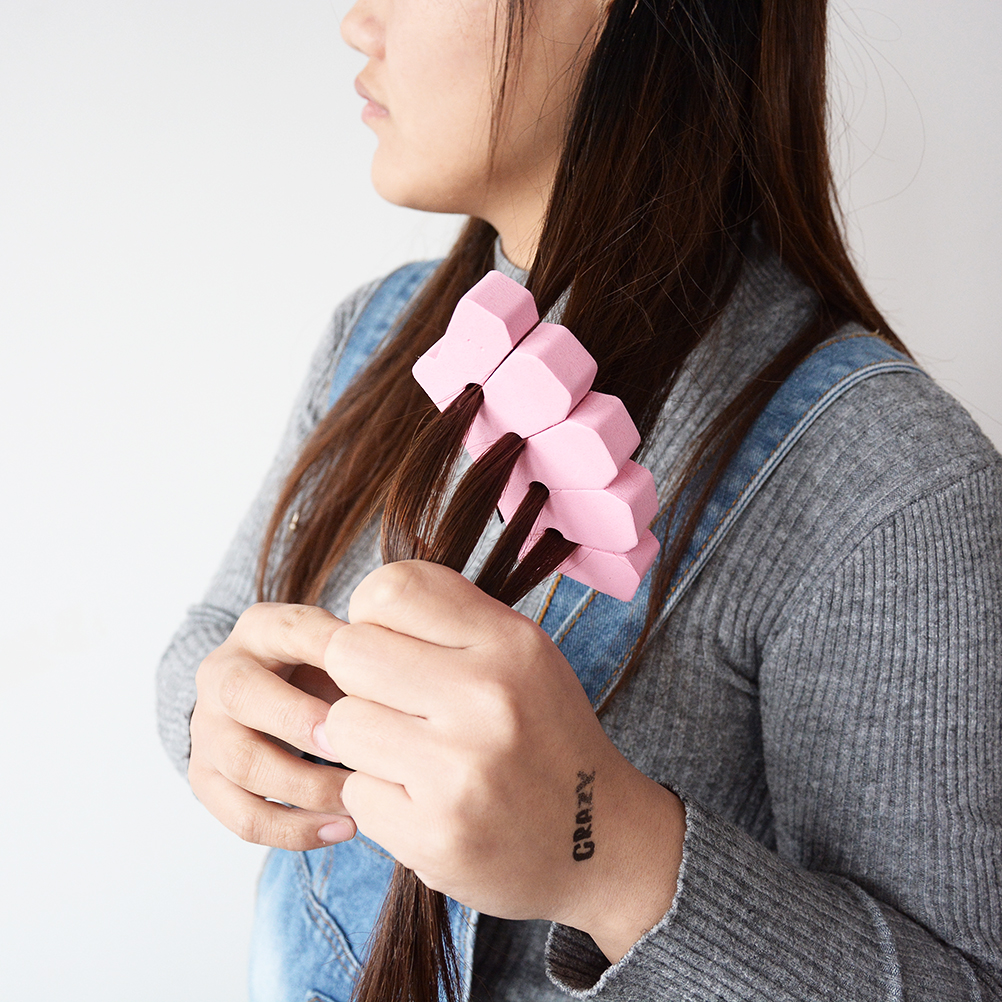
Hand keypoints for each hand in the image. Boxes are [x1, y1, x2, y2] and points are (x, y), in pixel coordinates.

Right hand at [189, 602, 357, 849]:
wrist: (267, 695)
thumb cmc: (322, 668)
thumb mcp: (342, 647)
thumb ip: (366, 654)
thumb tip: (405, 679)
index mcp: (260, 628)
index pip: (292, 630)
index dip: (333, 654)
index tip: (375, 683)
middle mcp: (221, 673)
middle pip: (243, 694)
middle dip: (300, 722)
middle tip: (353, 746)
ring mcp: (207, 729)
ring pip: (245, 765)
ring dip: (309, 789)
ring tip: (360, 800)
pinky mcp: (206, 779)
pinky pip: (243, 816)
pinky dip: (295, 830)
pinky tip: (342, 830)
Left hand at [322, 561, 685, 961]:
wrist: (600, 842)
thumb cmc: (544, 735)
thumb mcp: (524, 656)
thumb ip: (450, 618)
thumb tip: (354, 608)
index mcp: (512, 644)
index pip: (392, 588)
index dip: (371, 613)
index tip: (390, 641)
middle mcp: (488, 699)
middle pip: (349, 651)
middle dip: (358, 678)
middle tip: (391, 702)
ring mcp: (461, 771)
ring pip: (341, 724)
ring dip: (364, 742)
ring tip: (409, 755)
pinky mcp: (435, 836)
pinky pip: (355, 792)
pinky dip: (379, 798)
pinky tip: (422, 801)